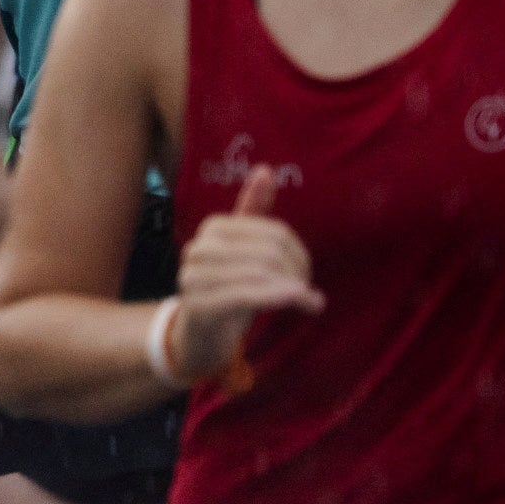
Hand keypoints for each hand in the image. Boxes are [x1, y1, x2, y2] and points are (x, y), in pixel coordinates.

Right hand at [170, 166, 321, 381]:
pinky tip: (298, 301)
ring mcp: (194, 276)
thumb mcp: (243, 250)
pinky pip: (246, 295)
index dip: (298, 252)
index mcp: (213, 228)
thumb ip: (253, 210)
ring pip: (260, 272)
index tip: (306, 273)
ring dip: (294, 289)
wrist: (199, 334)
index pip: (272, 231)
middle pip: (269, 251)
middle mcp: (199, 247)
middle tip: (309, 292)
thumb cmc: (228, 288)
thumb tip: (266, 170)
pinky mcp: (199, 304)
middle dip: (297, 272)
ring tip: (310, 301)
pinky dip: (277, 297)